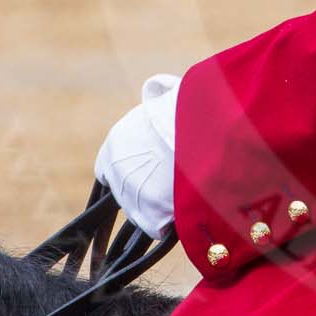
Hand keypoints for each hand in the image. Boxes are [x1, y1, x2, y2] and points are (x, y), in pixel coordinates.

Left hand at [93, 73, 179, 238]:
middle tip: (173, 183)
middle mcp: (117, 172)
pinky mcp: (151, 215)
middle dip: (146, 190)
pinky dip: (172, 222)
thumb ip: (156, 94)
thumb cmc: (193, 106)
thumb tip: (153, 87)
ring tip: (186, 192)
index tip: (145, 171)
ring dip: (161, 207)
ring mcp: (132, 196)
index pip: (108, 169)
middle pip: (125, 193)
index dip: (128, 171)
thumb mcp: (168, 93)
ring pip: (142, 212)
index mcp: (115, 144)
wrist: (207, 128)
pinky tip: (189, 206)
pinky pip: (159, 227)